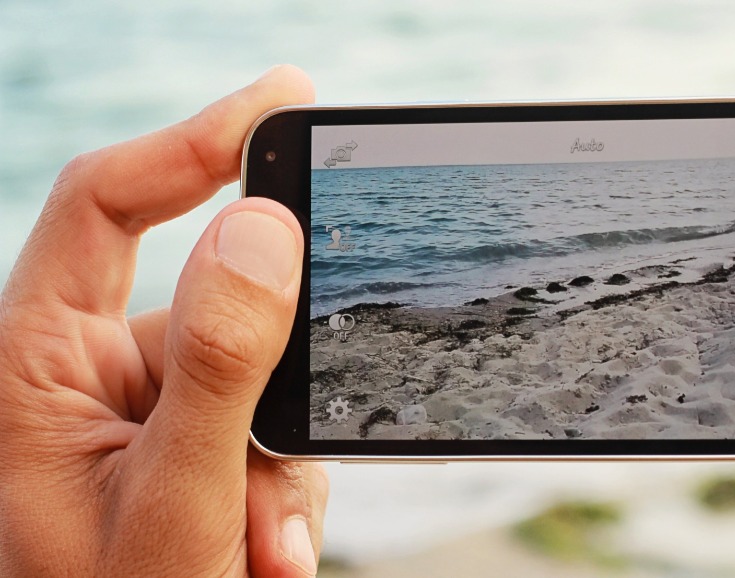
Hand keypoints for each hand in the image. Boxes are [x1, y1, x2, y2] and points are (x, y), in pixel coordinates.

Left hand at [0, 66, 327, 576]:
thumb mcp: (173, 503)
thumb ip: (215, 365)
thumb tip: (264, 227)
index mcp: (30, 364)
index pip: (106, 203)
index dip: (195, 140)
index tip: (287, 102)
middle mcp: (80, 375)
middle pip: (213, 303)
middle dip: (275, 381)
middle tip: (289, 465)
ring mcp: (138, 414)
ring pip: (257, 376)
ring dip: (282, 459)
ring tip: (265, 547)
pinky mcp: (184, 447)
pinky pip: (264, 425)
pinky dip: (283, 484)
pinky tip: (267, 550)